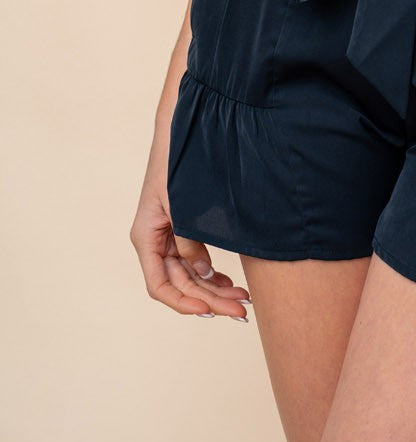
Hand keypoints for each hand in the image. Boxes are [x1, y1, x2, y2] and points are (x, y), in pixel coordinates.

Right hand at [131, 152, 251, 321]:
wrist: (182, 130)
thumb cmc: (177, 162)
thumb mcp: (183, 203)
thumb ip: (190, 239)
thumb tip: (202, 272)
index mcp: (146, 237)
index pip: (160, 285)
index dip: (183, 302)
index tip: (209, 311)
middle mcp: (154, 242)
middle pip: (181, 284)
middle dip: (211, 299)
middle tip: (242, 311)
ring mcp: (168, 237)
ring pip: (191, 275)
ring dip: (215, 289)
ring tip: (244, 299)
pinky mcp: (182, 230)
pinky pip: (195, 260)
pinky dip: (212, 273)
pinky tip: (230, 283)